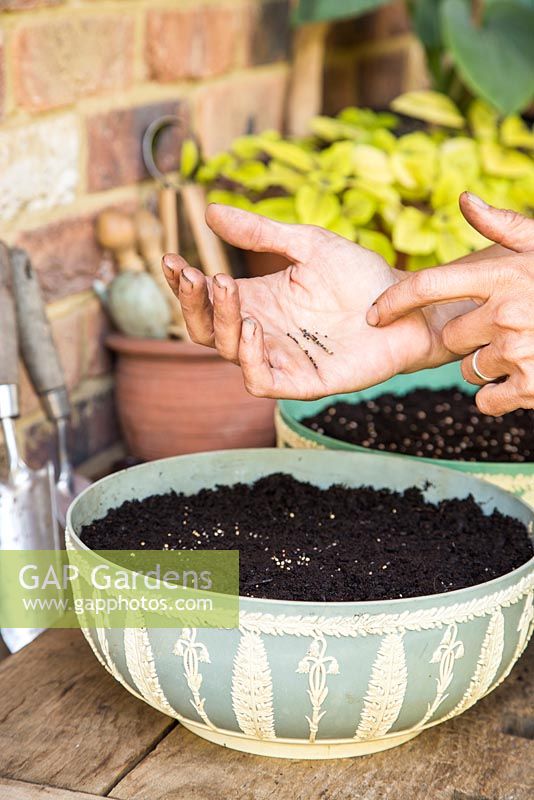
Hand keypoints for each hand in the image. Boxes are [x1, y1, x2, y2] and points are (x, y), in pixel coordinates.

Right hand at [162, 205, 443, 399]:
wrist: (407, 305)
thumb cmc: (360, 276)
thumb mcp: (308, 244)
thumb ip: (261, 234)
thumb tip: (209, 211)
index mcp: (258, 301)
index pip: (206, 299)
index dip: (183, 283)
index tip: (171, 259)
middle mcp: (262, 332)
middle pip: (207, 329)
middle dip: (192, 304)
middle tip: (194, 275)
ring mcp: (281, 358)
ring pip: (229, 353)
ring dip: (222, 323)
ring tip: (226, 288)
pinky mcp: (304, 381)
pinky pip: (262, 381)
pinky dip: (250, 359)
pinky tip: (255, 328)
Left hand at [368, 194, 533, 414]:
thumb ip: (502, 225)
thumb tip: (463, 198)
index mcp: (502, 275)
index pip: (427, 285)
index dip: (394, 301)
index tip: (374, 315)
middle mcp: (505, 313)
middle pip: (452, 338)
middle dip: (471, 337)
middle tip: (507, 328)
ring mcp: (518, 352)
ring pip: (470, 369)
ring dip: (488, 365)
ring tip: (526, 348)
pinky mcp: (532, 386)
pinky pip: (485, 399)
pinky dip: (499, 395)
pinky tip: (525, 378)